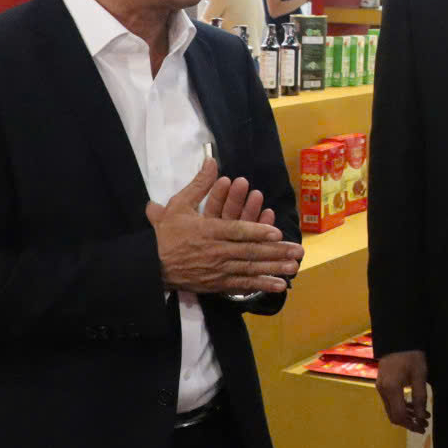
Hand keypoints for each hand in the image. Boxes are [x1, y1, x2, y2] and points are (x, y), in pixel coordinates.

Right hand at [147, 159, 302, 294]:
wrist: (150, 265)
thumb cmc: (166, 234)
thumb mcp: (179, 205)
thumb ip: (199, 184)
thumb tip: (212, 161)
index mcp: (209, 231)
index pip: (236, 232)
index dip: (257, 232)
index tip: (277, 234)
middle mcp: (216, 252)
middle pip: (250, 252)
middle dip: (276, 253)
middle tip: (298, 252)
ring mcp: (218, 270)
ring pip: (250, 269)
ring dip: (274, 269)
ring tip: (294, 268)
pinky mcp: (217, 284)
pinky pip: (242, 285)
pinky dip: (261, 285)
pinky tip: (279, 286)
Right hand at [376, 350, 428, 433]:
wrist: (398, 339)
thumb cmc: (411, 355)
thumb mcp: (419, 375)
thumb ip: (420, 397)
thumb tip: (421, 416)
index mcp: (391, 389)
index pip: (399, 415)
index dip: (411, 424)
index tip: (423, 426)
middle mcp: (383, 390)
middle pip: (393, 415)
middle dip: (408, 423)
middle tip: (423, 425)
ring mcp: (380, 387)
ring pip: (391, 409)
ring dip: (406, 415)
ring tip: (421, 416)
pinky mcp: (382, 384)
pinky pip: (390, 401)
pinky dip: (401, 406)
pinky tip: (412, 406)